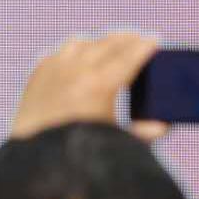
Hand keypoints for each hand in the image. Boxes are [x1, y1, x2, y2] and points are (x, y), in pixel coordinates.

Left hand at [11, 32, 167, 141]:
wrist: (34, 160)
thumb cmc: (78, 152)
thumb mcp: (117, 142)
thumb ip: (145, 133)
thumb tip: (164, 124)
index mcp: (101, 85)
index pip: (130, 55)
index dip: (146, 45)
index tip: (155, 40)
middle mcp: (77, 71)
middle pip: (109, 43)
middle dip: (128, 39)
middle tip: (140, 40)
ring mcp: (56, 69)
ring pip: (85, 42)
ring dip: (102, 42)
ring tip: (113, 46)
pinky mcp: (40, 73)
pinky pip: (62, 50)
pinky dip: (77, 49)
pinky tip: (84, 55)